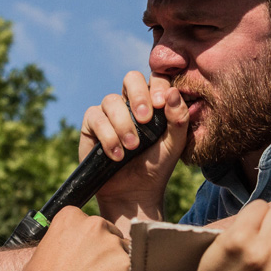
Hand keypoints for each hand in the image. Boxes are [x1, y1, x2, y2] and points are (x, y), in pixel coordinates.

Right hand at [18, 207, 129, 270]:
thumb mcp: (46, 249)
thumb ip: (65, 241)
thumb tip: (73, 249)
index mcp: (71, 216)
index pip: (91, 225)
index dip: (90, 243)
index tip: (83, 258)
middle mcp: (94, 222)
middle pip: (111, 234)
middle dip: (106, 252)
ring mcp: (111, 241)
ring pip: (125, 251)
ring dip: (117, 266)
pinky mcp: (125, 262)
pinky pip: (133, 269)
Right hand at [79, 71, 188, 222]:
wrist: (135, 192)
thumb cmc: (157, 165)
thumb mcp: (175, 144)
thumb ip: (179, 119)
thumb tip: (172, 92)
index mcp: (153, 101)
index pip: (155, 78)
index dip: (157, 85)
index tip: (161, 104)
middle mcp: (130, 102)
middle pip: (131, 78)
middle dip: (138, 96)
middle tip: (145, 119)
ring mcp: (110, 112)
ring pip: (111, 101)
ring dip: (123, 124)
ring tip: (132, 147)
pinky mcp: (92, 125)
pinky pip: (95, 118)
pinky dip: (108, 136)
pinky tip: (118, 155)